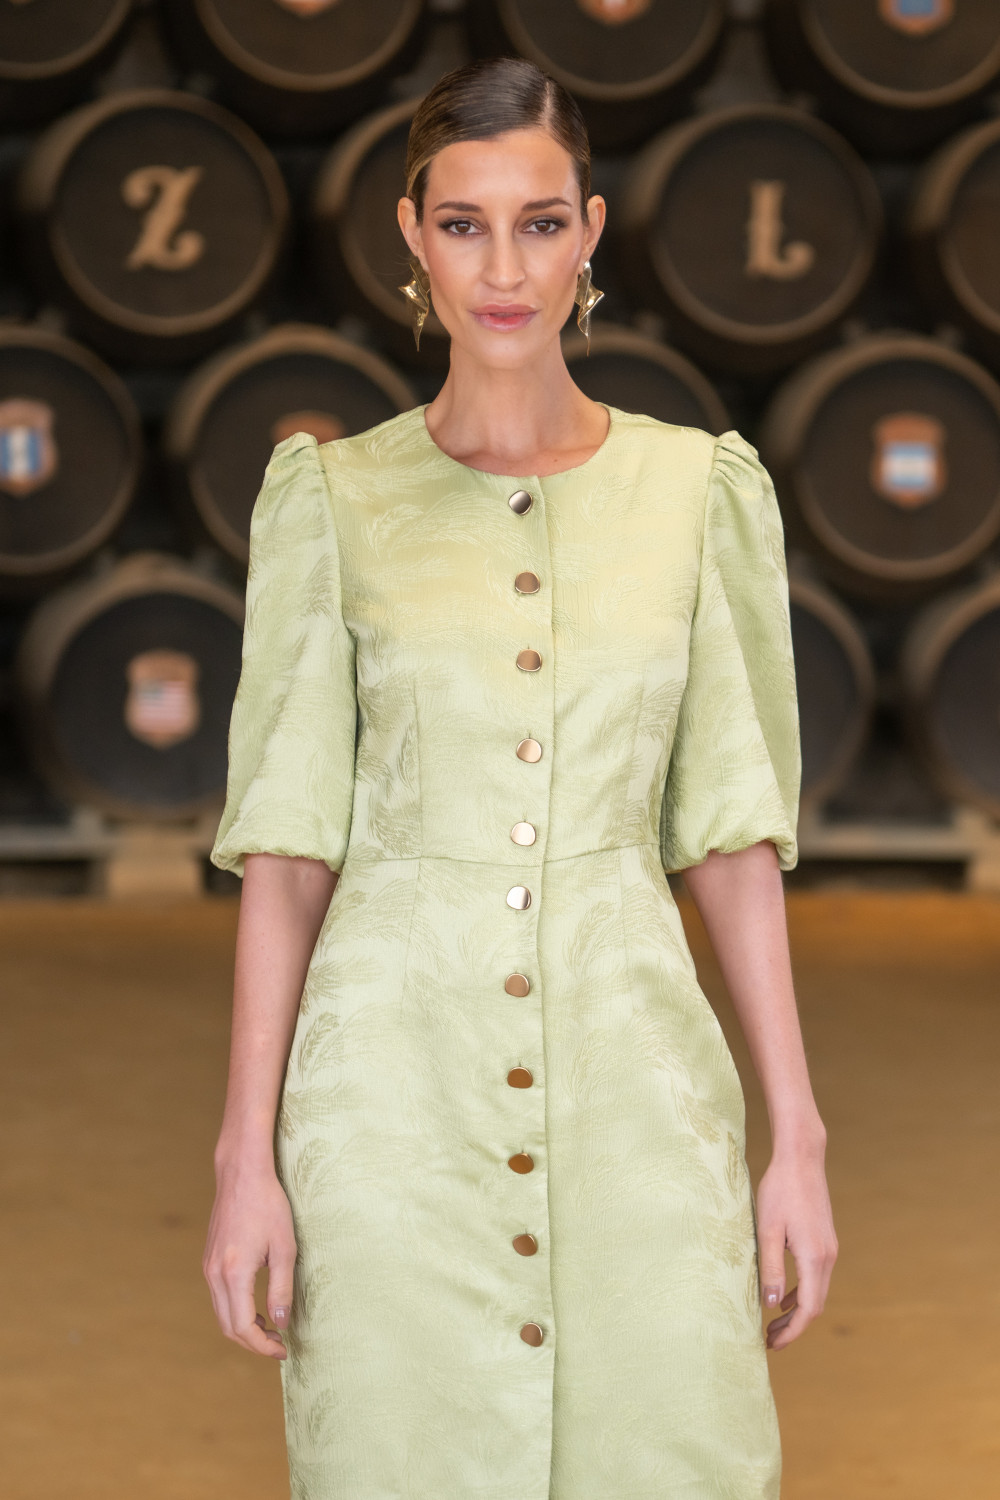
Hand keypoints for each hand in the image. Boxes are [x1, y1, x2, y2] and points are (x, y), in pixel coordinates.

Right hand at [203, 1157, 296, 1358]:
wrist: (242, 1173)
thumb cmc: (268, 1205)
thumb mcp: (284, 1247)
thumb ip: (282, 1288)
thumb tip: (281, 1322)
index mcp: (234, 1273)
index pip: (242, 1327)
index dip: (262, 1346)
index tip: (283, 1349)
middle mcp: (214, 1273)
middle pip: (228, 1326)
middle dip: (253, 1342)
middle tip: (279, 1344)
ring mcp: (208, 1266)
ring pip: (221, 1313)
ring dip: (244, 1327)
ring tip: (271, 1328)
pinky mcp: (209, 1259)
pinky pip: (219, 1297)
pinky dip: (235, 1310)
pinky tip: (256, 1306)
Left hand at [755, 1133, 837, 1350]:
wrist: (801, 1159)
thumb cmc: (780, 1190)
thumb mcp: (767, 1230)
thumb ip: (770, 1268)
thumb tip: (771, 1305)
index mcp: (814, 1258)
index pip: (808, 1309)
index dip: (792, 1331)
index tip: (772, 1345)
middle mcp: (827, 1257)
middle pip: (815, 1305)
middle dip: (794, 1327)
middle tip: (769, 1340)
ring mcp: (829, 1248)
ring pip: (817, 1291)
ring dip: (797, 1310)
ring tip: (773, 1323)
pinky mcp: (824, 1240)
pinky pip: (816, 1276)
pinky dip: (801, 1292)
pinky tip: (783, 1295)